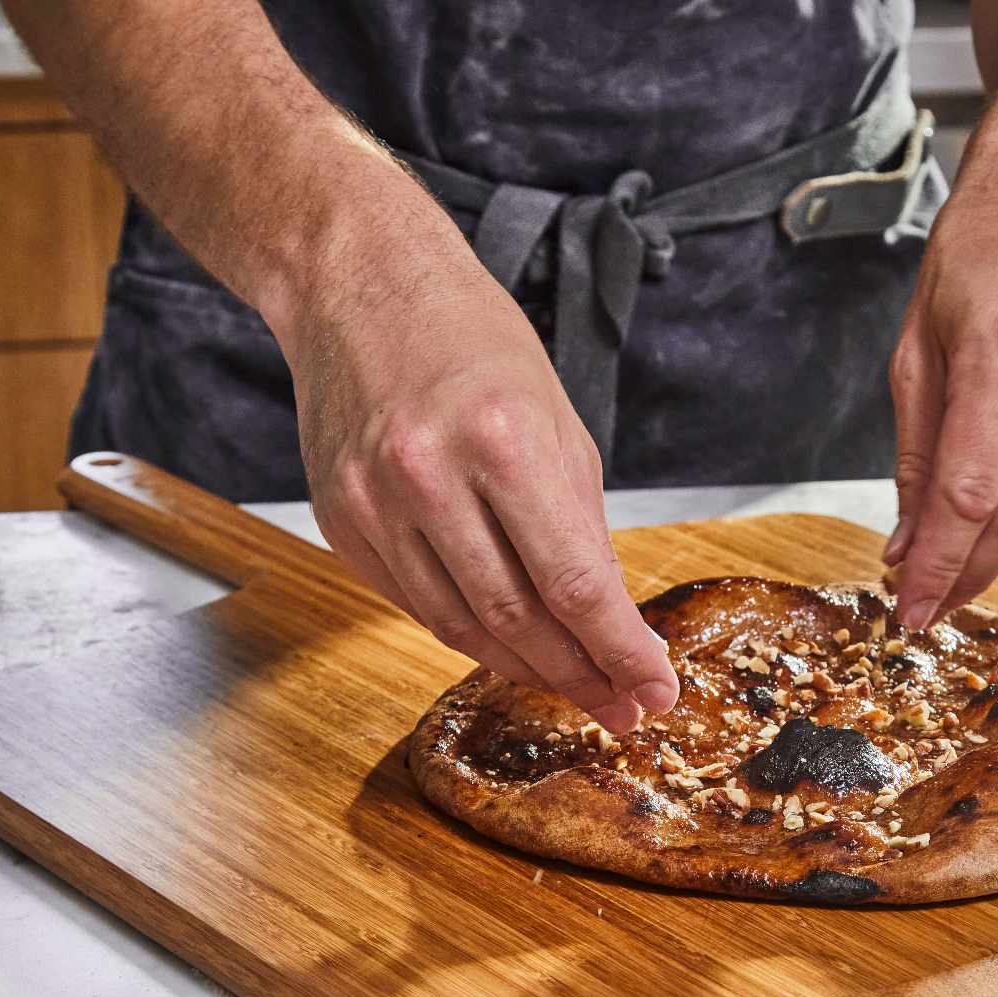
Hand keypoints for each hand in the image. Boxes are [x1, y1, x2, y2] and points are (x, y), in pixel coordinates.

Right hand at [279, 244, 678, 733]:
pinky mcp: (341, 521)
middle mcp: (429, 476)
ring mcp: (373, 503)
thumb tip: (613, 622)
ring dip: (526, 666)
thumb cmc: (474, 344)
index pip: (575, 584)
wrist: (360, 287)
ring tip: (575, 684)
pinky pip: (415, 603)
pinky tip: (507, 642)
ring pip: (460, 626)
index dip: (621, 652)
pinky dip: (468, 631)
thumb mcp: (559, 423)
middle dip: (580, 674)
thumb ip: (583, 528)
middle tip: (623, 707)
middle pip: (517, 619)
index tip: (656, 691)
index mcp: (504, 441)